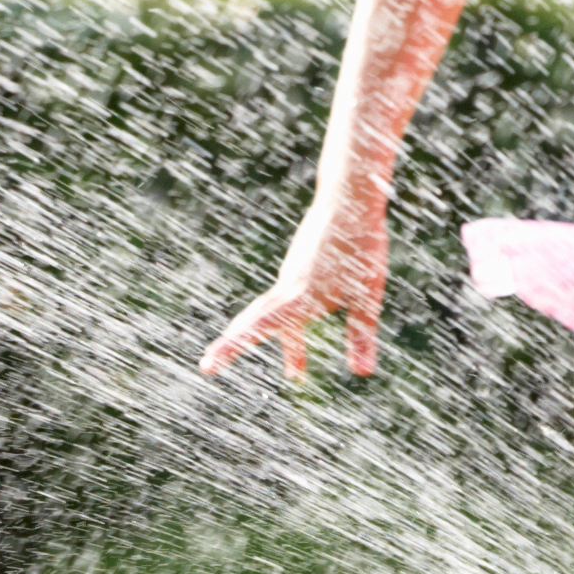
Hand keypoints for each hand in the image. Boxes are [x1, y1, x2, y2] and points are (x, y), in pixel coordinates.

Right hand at [203, 214, 388, 381]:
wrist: (348, 199)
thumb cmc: (361, 246)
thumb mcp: (367, 294)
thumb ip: (361, 334)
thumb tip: (363, 374)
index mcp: (300, 295)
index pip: (259, 328)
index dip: (231, 348)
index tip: (206, 365)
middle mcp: (287, 286)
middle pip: (253, 320)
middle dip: (233, 345)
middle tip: (208, 368)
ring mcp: (290, 276)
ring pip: (273, 314)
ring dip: (281, 343)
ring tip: (297, 373)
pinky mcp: (299, 269)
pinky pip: (288, 304)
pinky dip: (294, 326)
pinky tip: (313, 332)